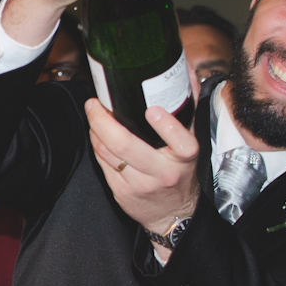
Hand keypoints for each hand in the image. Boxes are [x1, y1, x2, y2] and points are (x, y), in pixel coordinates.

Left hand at [85, 99, 198, 250]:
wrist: (174, 214)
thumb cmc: (181, 171)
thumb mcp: (192, 141)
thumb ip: (189, 106)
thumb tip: (183, 71)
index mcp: (184, 158)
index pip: (180, 141)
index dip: (166, 125)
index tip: (153, 110)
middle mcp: (162, 172)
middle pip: (125, 145)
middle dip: (102, 120)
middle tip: (95, 104)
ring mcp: (140, 185)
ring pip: (107, 153)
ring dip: (95, 130)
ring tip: (94, 114)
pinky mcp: (121, 193)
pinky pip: (102, 164)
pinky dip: (96, 146)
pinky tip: (97, 135)